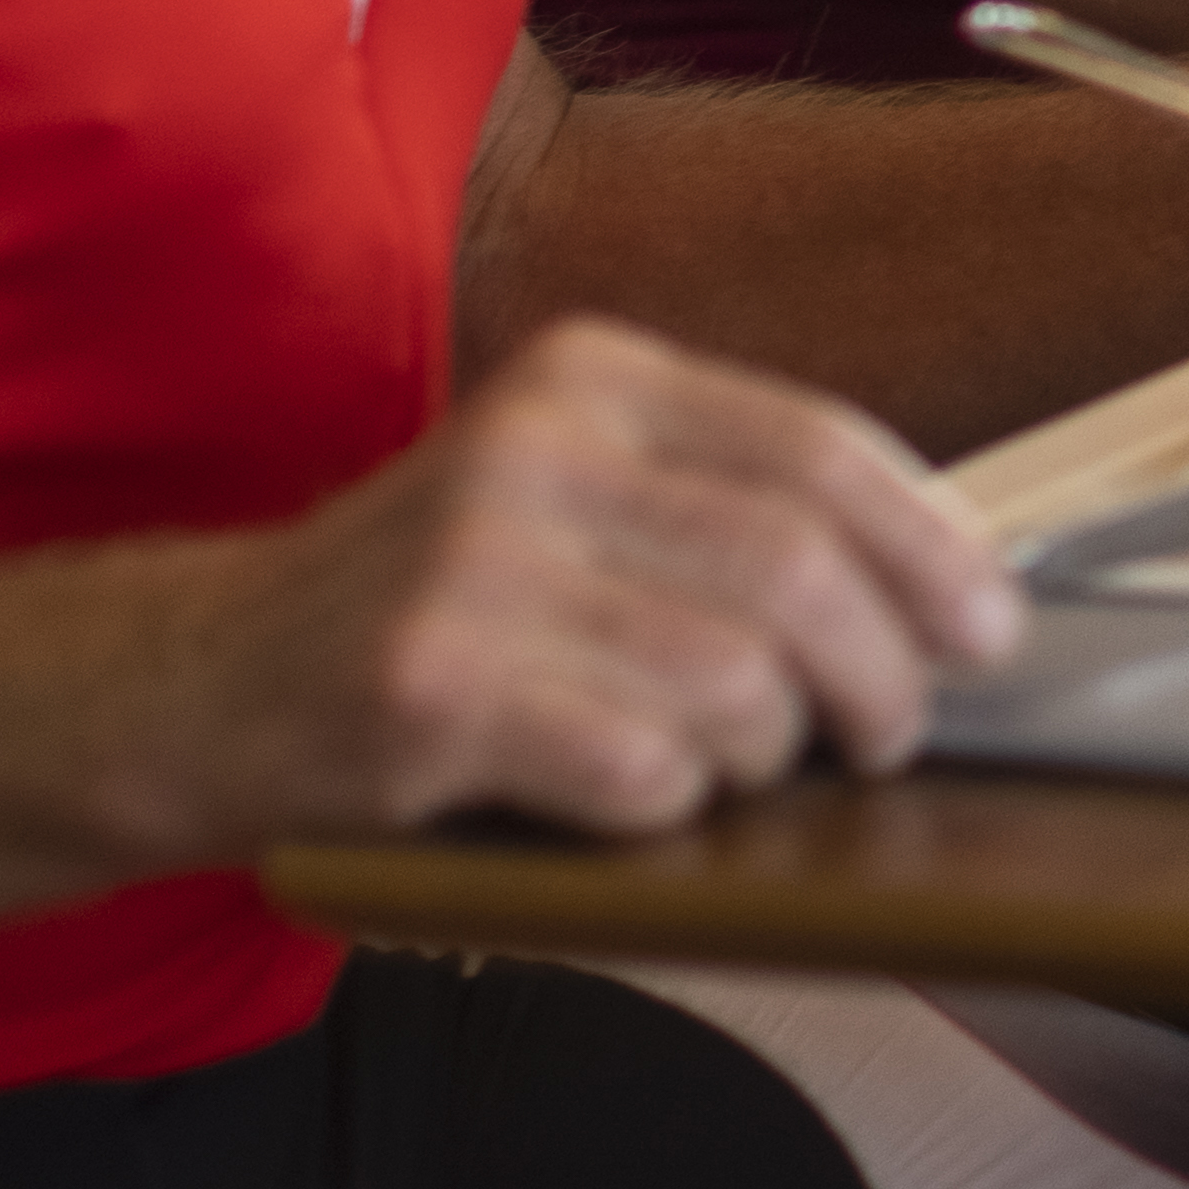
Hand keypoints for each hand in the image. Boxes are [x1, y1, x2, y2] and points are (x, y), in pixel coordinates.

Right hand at [197, 317, 1024, 844]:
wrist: (203, 679)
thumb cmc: (433, 606)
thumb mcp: (571, 496)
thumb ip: (726, 508)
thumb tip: (944, 581)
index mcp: (592, 379)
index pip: (820, 448)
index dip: (930, 548)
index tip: (985, 632)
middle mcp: (535, 449)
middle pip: (797, 568)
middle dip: (879, 676)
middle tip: (886, 739)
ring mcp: (474, 567)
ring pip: (731, 679)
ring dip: (764, 755)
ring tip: (732, 771)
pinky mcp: (426, 690)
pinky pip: (636, 767)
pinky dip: (669, 808)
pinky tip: (632, 804)